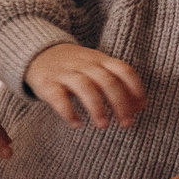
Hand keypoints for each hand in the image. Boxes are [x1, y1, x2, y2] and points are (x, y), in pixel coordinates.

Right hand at [24, 43, 146, 128]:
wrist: (38, 53)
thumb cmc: (74, 67)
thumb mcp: (96, 67)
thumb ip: (117, 83)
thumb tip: (140, 106)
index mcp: (99, 60)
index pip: (122, 69)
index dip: (134, 87)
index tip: (140, 107)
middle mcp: (84, 64)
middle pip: (107, 81)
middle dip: (119, 103)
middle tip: (126, 124)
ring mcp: (65, 73)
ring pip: (85, 87)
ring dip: (97, 107)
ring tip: (103, 125)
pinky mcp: (47, 84)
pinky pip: (58, 97)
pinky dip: (68, 111)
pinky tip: (76, 124)